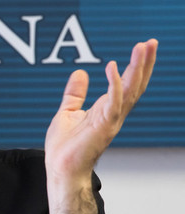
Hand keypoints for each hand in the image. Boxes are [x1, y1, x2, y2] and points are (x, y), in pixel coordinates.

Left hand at [44, 39, 157, 213]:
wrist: (60, 171)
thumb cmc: (64, 149)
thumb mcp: (67, 113)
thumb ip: (75, 94)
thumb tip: (80, 73)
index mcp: (105, 110)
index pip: (126, 84)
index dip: (135, 66)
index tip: (143, 47)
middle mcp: (113, 114)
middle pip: (134, 85)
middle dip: (144, 63)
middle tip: (152, 42)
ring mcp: (110, 121)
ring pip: (129, 90)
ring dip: (137, 69)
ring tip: (144, 48)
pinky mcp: (102, 127)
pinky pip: (111, 102)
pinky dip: (113, 84)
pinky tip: (113, 67)